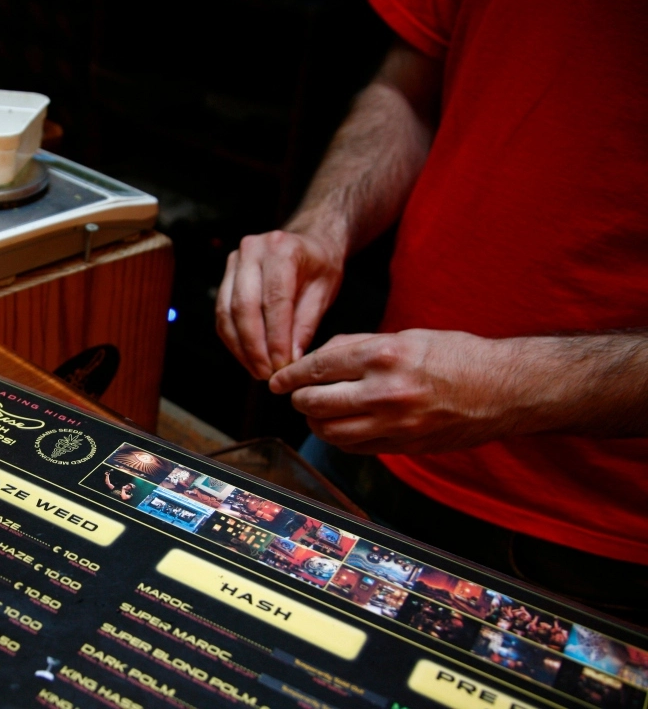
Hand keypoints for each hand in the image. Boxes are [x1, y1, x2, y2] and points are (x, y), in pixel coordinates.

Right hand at [215, 218, 344, 379]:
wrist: (307, 241)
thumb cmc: (319, 265)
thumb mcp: (324, 291)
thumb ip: (306, 324)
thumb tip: (290, 358)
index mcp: (282, 249)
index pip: (274, 300)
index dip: (276, 337)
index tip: (281, 365)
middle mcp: (252, 250)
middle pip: (244, 306)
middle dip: (254, 346)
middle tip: (266, 373)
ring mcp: (234, 261)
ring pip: (227, 311)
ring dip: (240, 346)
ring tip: (257, 370)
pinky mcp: (226, 275)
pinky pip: (222, 312)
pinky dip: (232, 338)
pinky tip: (246, 357)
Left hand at [269, 330, 514, 453]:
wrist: (504, 390)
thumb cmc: (457, 356)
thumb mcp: (405, 336)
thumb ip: (358, 347)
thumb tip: (318, 359)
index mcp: (384, 355)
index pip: (318, 367)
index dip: (291, 376)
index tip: (279, 380)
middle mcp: (385, 392)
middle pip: (316, 403)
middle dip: (299, 400)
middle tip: (297, 395)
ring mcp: (394, 424)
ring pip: (330, 431)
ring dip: (316, 422)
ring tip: (317, 412)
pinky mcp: (402, 446)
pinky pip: (354, 447)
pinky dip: (340, 438)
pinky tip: (342, 426)